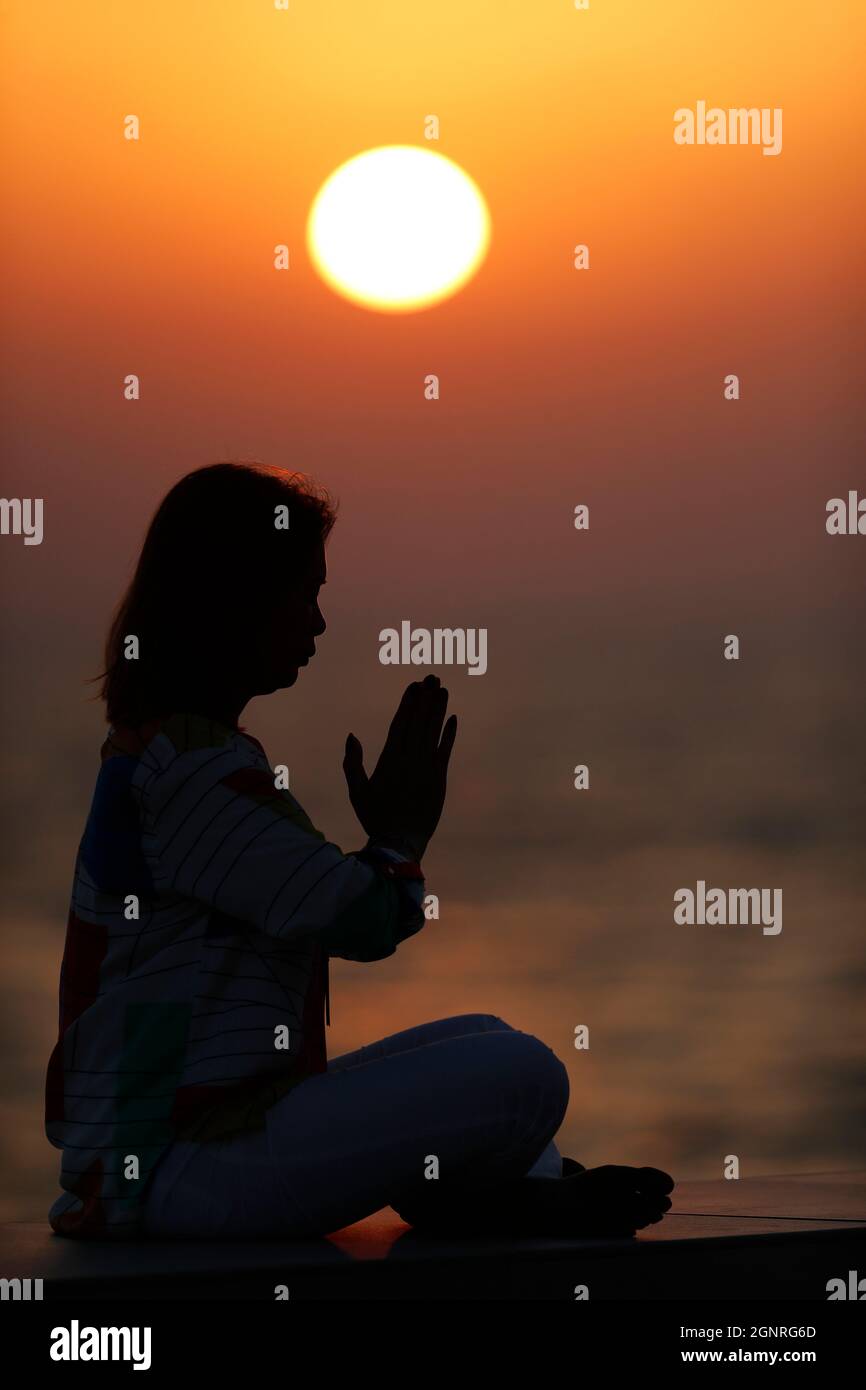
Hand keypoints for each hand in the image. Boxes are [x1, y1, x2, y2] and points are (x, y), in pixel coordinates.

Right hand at [343, 675, 457, 860]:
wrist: (400, 842)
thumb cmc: (375, 817)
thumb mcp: (356, 791)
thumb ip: (352, 763)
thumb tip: (351, 736)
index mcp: (389, 760)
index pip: (401, 724)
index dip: (408, 703)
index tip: (414, 686)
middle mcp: (409, 759)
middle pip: (419, 722)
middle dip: (425, 698)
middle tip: (431, 677)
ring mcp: (426, 768)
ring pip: (433, 732)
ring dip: (438, 709)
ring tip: (442, 689)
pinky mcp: (439, 779)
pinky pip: (446, 751)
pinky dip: (450, 734)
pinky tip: (453, 718)